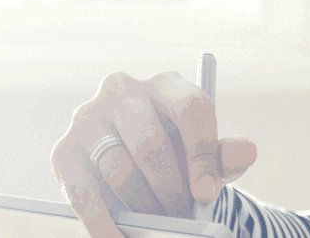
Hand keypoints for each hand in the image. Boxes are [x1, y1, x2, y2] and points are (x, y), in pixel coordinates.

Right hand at [49, 72, 257, 236]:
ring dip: (141, 205)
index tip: (207, 194)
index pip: (190, 110)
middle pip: (150, 143)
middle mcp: (123, 91)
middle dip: (169, 188)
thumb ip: (226, 152)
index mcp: (167, 85)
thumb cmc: (180, 151)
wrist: (138, 161)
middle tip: (182, 214)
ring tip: (159, 224)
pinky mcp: (64, 150)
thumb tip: (245, 153)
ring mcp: (88, 118)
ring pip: (118, 169)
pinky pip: (82, 191)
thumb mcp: (207, 151)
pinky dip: (101, 222)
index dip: (202, 155)